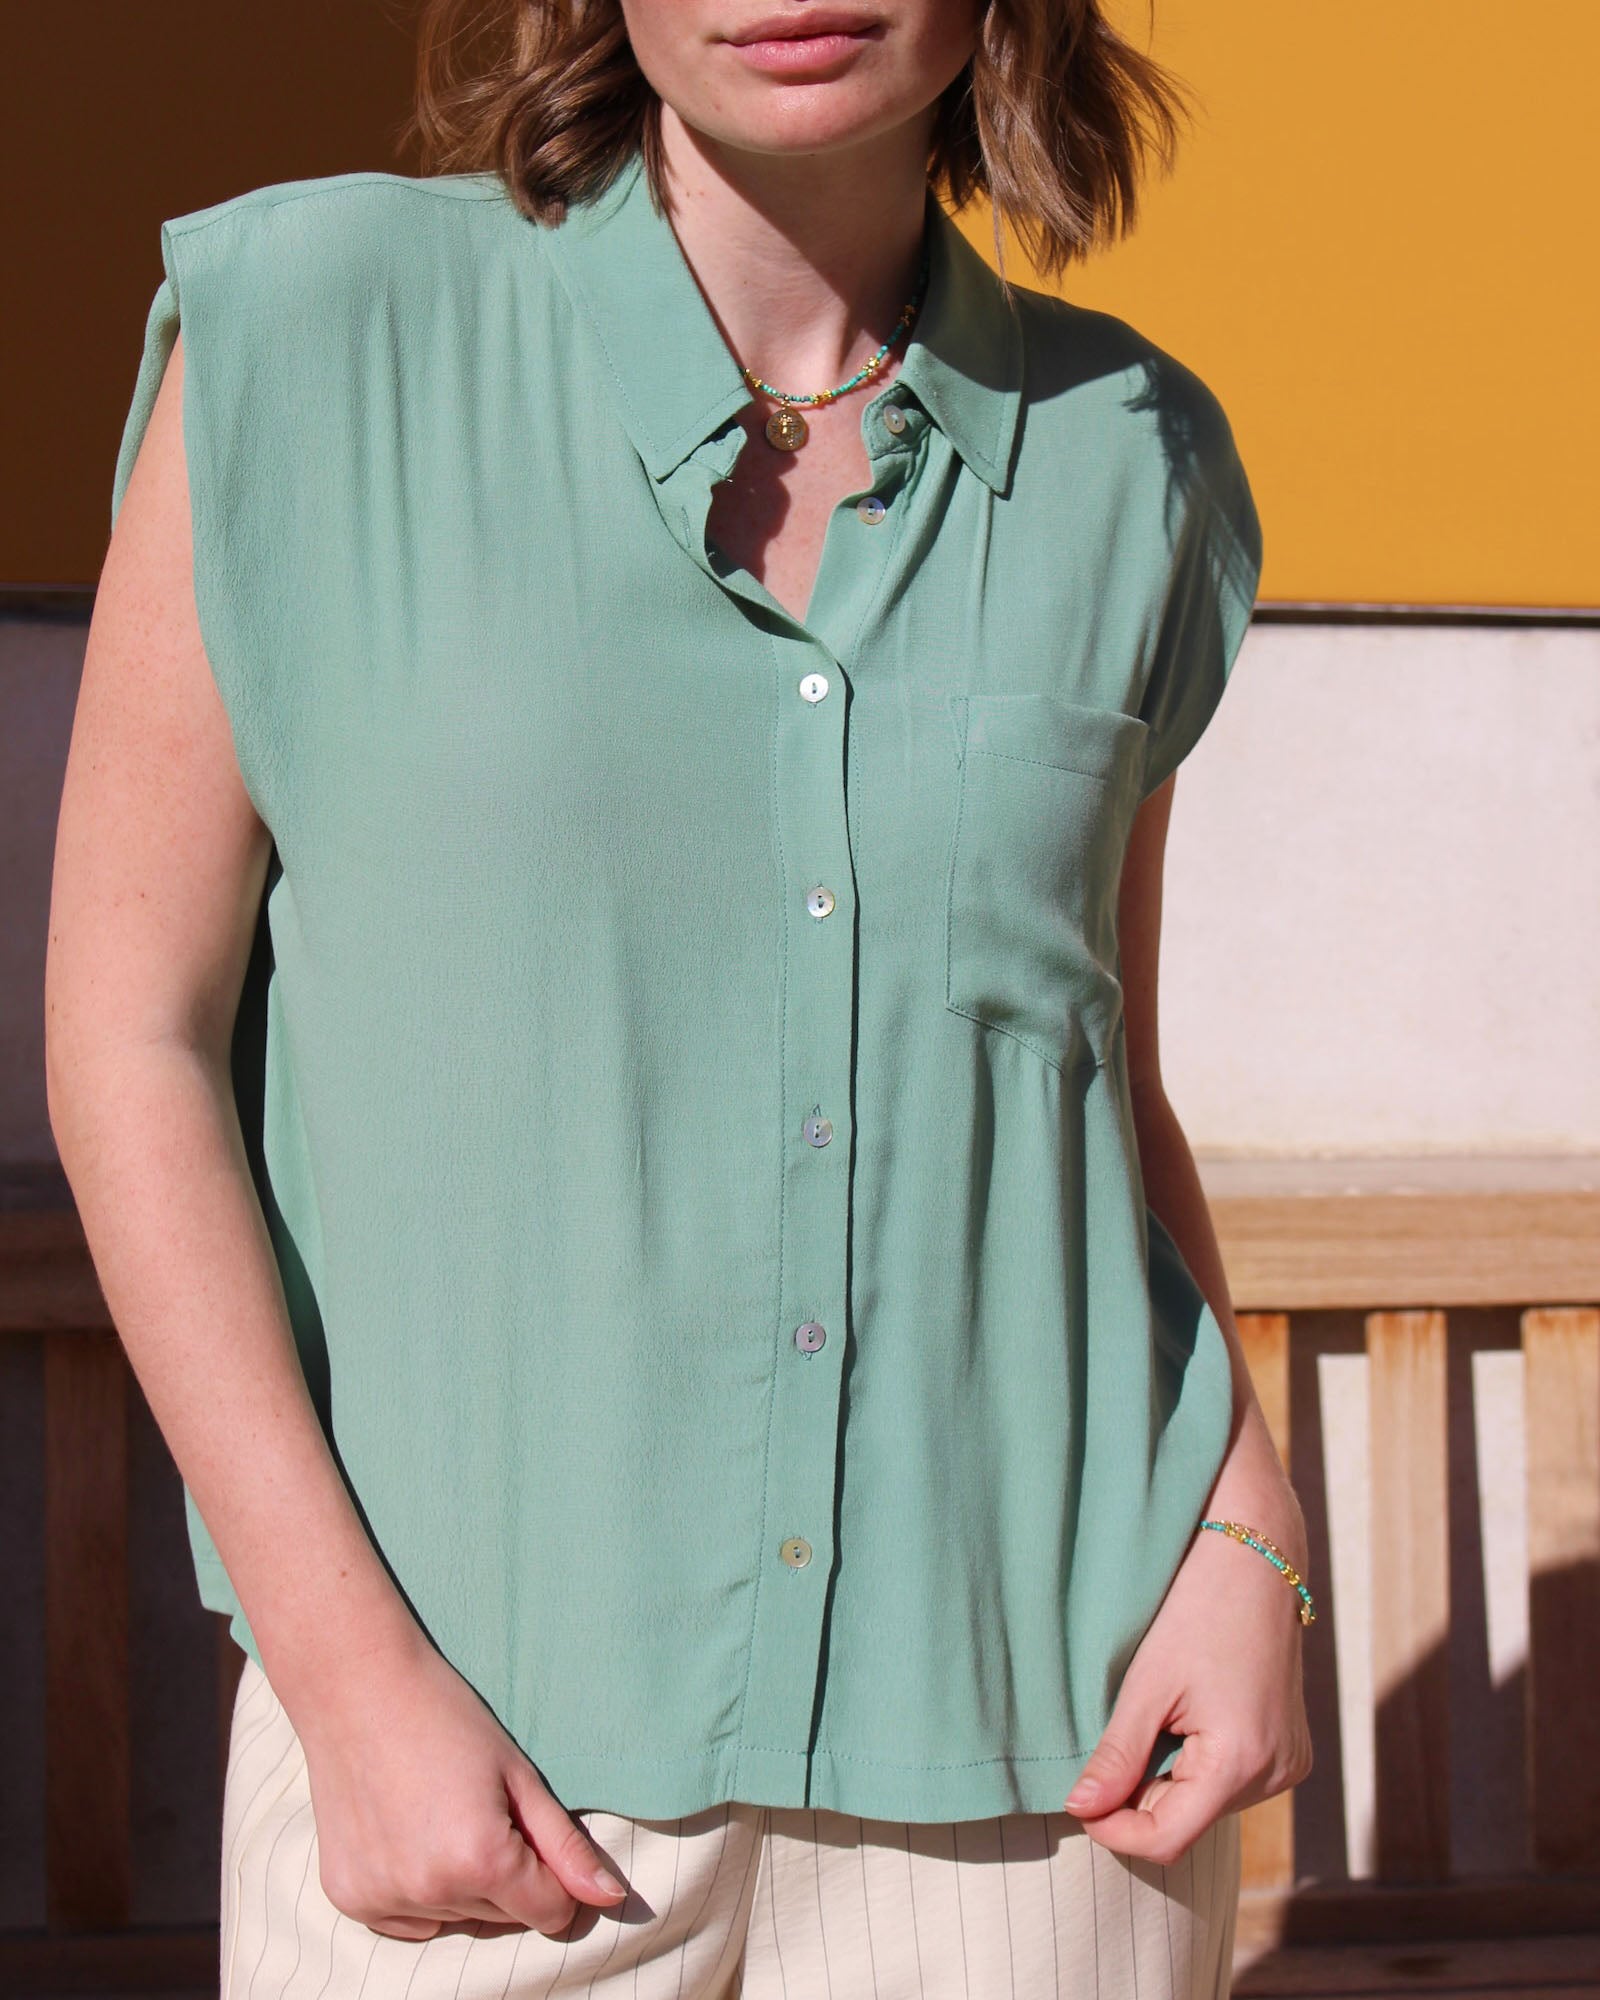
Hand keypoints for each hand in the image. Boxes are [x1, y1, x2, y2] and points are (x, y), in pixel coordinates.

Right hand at [282, 1632, 628, 1939]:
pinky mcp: (350, 1897)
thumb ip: (566, 1845)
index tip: (538, 1837)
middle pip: (503, 1918)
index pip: (549, 1912)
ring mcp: (383, 1899)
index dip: (555, 1878)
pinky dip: (418, 1891)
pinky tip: (410, 1834)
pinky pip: (409, 1921)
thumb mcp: (518, 1774)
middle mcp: (431, 1890)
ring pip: (456, 1918)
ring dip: (462, 1884)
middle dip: (508, 1876)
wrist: (356, 1688)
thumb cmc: (446, 1718)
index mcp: (481, 1859)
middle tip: (483, 1809)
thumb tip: (611, 1898)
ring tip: (442, 1814)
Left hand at [1062, 1509, 1312, 1863]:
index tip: (1078, 1800)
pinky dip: (1198, 1763)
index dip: (1114, 1830)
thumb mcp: (1146, 1683)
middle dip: (1140, 1796)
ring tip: (1154, 1717)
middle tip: (1108, 1747)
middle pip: (1188, 1820)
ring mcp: (1289, 1762)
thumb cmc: (1196, 1609)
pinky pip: (1231, 1779)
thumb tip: (1080, 1808)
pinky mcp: (1290, 1748)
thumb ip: (1116, 1755)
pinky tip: (1186, 1716)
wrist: (1255, 1556)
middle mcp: (1275, 1774)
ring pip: (1207, 1802)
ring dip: (1169, 1778)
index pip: (1167, 1839)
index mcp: (1241, 1762)